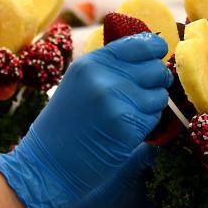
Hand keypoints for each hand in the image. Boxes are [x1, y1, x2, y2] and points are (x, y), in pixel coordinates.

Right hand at [0, 34, 170, 207]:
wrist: (48, 163)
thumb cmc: (65, 124)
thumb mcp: (79, 82)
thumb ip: (109, 66)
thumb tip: (150, 53)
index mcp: (91, 62)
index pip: (141, 43)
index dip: (155, 49)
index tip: (158, 54)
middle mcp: (105, 77)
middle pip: (155, 68)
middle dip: (155, 81)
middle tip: (141, 94)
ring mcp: (117, 102)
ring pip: (159, 94)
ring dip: (151, 105)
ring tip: (128, 115)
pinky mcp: (128, 127)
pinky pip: (154, 117)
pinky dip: (146, 124)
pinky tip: (126, 130)